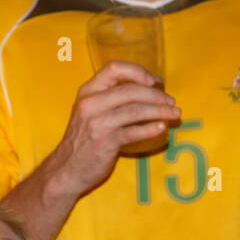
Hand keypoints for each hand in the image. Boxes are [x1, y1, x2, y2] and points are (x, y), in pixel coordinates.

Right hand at [43, 60, 179, 200]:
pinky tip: (161, 128)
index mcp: (87, 92)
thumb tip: (148, 89)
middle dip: (157, 95)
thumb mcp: (89, 112)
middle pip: (131, 90)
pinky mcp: (105, 142)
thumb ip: (110, 99)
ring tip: (174, 114)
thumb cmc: (82, 140)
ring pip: (136, 110)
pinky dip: (150, 129)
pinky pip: (134, 132)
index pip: (114, 69)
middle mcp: (91, 104)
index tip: (154, 81)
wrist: (66, 170)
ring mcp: (98, 123)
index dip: (137, 71)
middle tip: (172, 102)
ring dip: (160, 111)